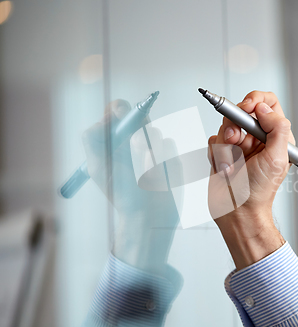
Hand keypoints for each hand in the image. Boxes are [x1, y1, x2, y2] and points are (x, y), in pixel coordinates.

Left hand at [82, 99, 179, 276]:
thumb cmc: (121, 194)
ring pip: (155, 133)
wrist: (147, 216)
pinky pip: (170, 147)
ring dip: (149, 151)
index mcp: (116, 139)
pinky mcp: (172, 155)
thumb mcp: (98, 167)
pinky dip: (163, 160)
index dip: (121, 109)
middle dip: (137, 132)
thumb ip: (94, 138)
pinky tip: (159, 177)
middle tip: (136, 149)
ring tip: (145, 173)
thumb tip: (107, 118)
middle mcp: (135, 139)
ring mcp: (155, 147)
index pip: (118, 111)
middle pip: (140, 117)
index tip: (122, 116)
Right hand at [208, 91, 293, 269]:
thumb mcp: (276, 159)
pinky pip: (214, 140)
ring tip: (231, 164)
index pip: (268, 103)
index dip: (256, 100)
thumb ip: (276, 129)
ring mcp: (240, 144)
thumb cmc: (258, 192)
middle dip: (235, 126)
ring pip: (225, 126)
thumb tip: (263, 109)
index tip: (247, 108)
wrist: (237, 212)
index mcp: (276, 136)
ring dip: (226, 146)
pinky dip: (217, 155)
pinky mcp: (223, 152)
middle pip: (242, 111)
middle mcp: (258, 138)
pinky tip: (225, 169)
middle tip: (235, 140)